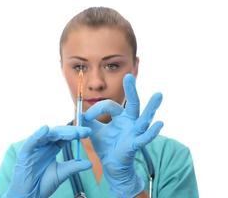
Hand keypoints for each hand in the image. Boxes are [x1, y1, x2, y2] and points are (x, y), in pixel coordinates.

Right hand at [3, 125, 91, 197]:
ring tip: (73, 132)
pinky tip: (46, 129)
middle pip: (58, 133)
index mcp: (53, 148)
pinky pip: (31, 142)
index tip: (88, 132)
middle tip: (84, 131)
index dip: (76, 133)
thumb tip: (90, 163)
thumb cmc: (43, 184)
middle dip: (72, 131)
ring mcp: (35, 148)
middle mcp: (44, 145)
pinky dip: (38, 135)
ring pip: (47, 135)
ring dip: (60, 132)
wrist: (30, 196)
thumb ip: (74, 167)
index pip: (65, 137)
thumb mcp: (62, 173)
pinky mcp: (25, 153)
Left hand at [84, 74, 162, 196]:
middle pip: (133, 103)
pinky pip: (145, 137)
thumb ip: (88, 121)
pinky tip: (159, 123)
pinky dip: (152, 132)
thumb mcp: (94, 131)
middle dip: (131, 90)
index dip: (96, 108)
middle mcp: (130, 121)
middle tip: (129, 76)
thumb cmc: (106, 146)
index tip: (85, 116)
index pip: (109, 105)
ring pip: (144, 118)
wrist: (110, 164)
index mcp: (120, 117)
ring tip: (158, 95)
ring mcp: (135, 132)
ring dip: (151, 107)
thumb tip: (80, 111)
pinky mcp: (135, 144)